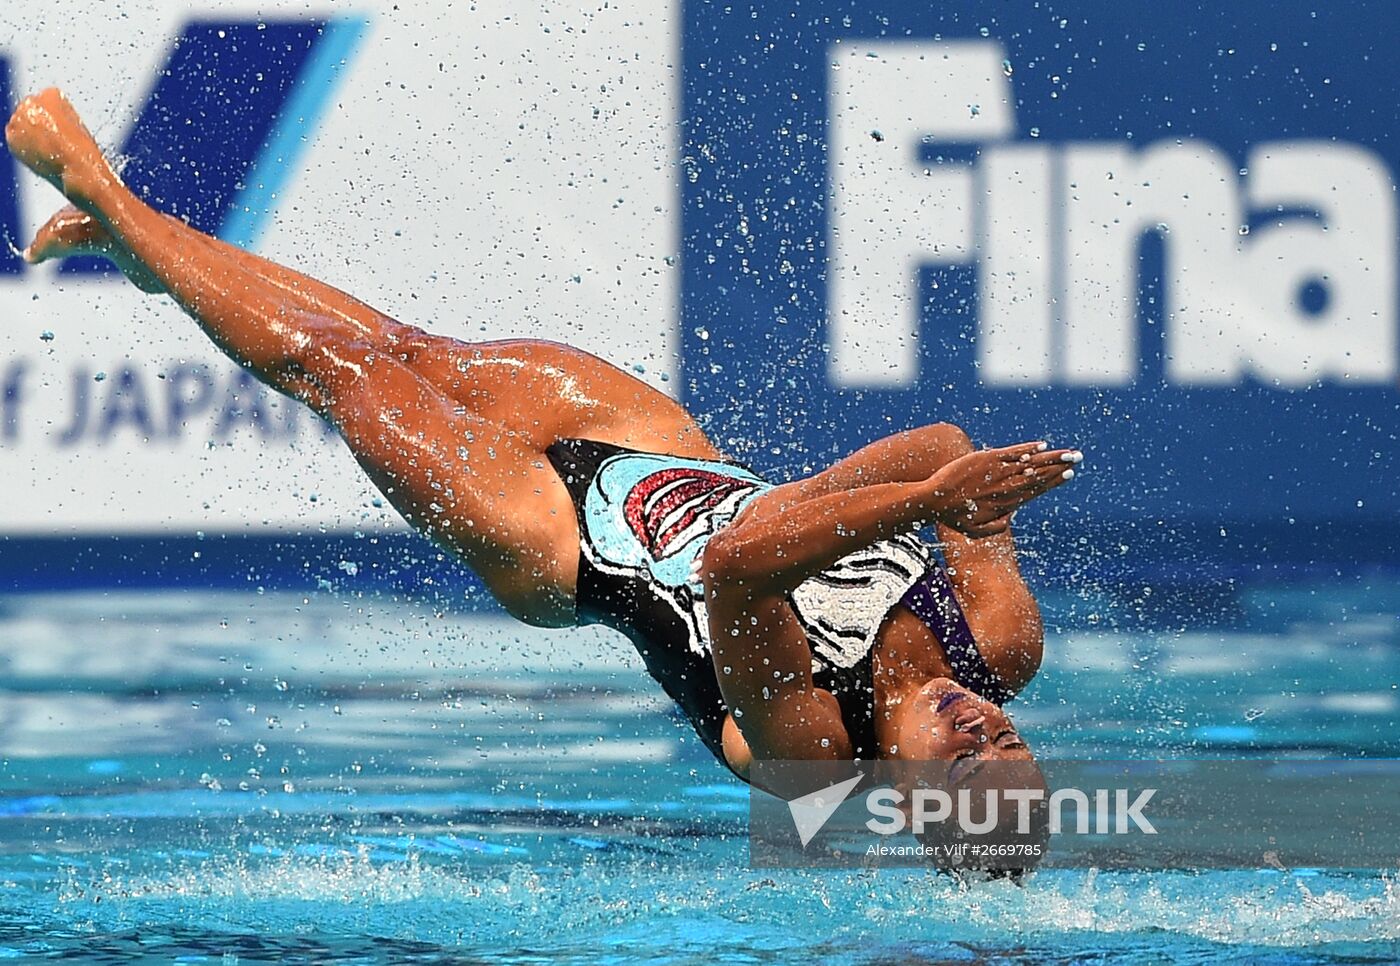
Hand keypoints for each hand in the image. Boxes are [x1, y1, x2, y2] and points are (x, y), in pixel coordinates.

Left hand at [925, 441, 1080, 537]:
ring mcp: (998, 472)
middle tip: (1078, 459)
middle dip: (1060, 467)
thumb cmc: (952, 517)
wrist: (933, 500)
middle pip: (1039, 475)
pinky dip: (1028, 449)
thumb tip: (1011, 517)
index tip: (1069, 475)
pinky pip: (1012, 453)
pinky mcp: (987, 459)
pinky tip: (1042, 445)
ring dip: (1051, 457)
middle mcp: (1006, 488)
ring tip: (1068, 452)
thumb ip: (996, 528)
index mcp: (1006, 504)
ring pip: (1030, 463)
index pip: (1035, 490)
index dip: (1054, 482)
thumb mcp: (975, 532)